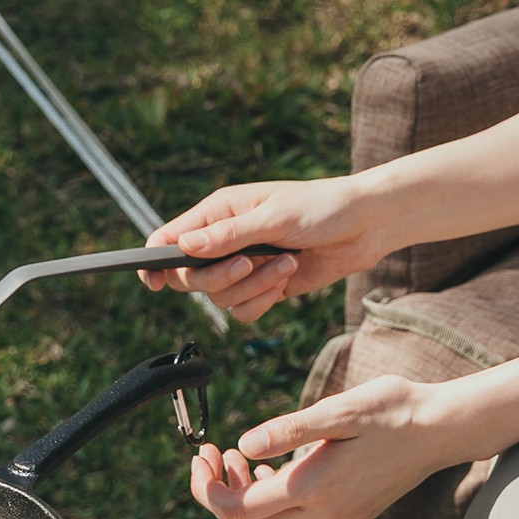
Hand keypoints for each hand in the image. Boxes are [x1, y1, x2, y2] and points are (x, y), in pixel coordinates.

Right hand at [139, 176, 387, 324]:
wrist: (365, 226)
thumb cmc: (322, 207)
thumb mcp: (276, 216)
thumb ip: (229, 235)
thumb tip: (183, 247)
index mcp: (219, 212)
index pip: (169, 238)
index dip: (153, 260)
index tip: (153, 280)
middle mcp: (225, 240)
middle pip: (190, 276)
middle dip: (218, 277)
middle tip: (249, 263)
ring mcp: (244, 266)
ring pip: (219, 297)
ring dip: (252, 286)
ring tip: (286, 263)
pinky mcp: (263, 287)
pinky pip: (244, 311)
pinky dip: (263, 301)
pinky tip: (287, 280)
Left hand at [189, 377, 459, 518]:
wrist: (441, 429)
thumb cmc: (394, 409)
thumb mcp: (340, 409)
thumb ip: (291, 429)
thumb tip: (245, 444)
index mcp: (315, 488)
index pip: (236, 511)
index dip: (207, 488)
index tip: (203, 454)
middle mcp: (323, 516)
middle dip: (219, 492)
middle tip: (213, 452)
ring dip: (243, 497)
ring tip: (237, 455)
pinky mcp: (346, 517)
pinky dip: (270, 501)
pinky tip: (271, 467)